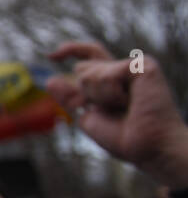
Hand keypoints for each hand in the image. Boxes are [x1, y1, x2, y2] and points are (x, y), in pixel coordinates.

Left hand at [47, 41, 187, 188]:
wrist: (148, 148)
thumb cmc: (124, 137)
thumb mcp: (88, 117)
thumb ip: (70, 97)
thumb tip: (50, 80)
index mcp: (112, 79)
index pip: (89, 55)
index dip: (70, 50)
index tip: (51, 56)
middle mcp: (123, 69)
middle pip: (81, 69)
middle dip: (84, 94)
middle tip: (111, 110)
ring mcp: (134, 65)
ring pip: (89, 74)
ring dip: (99, 98)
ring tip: (124, 108)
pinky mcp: (144, 66)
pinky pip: (107, 76)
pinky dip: (110, 94)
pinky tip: (130, 102)